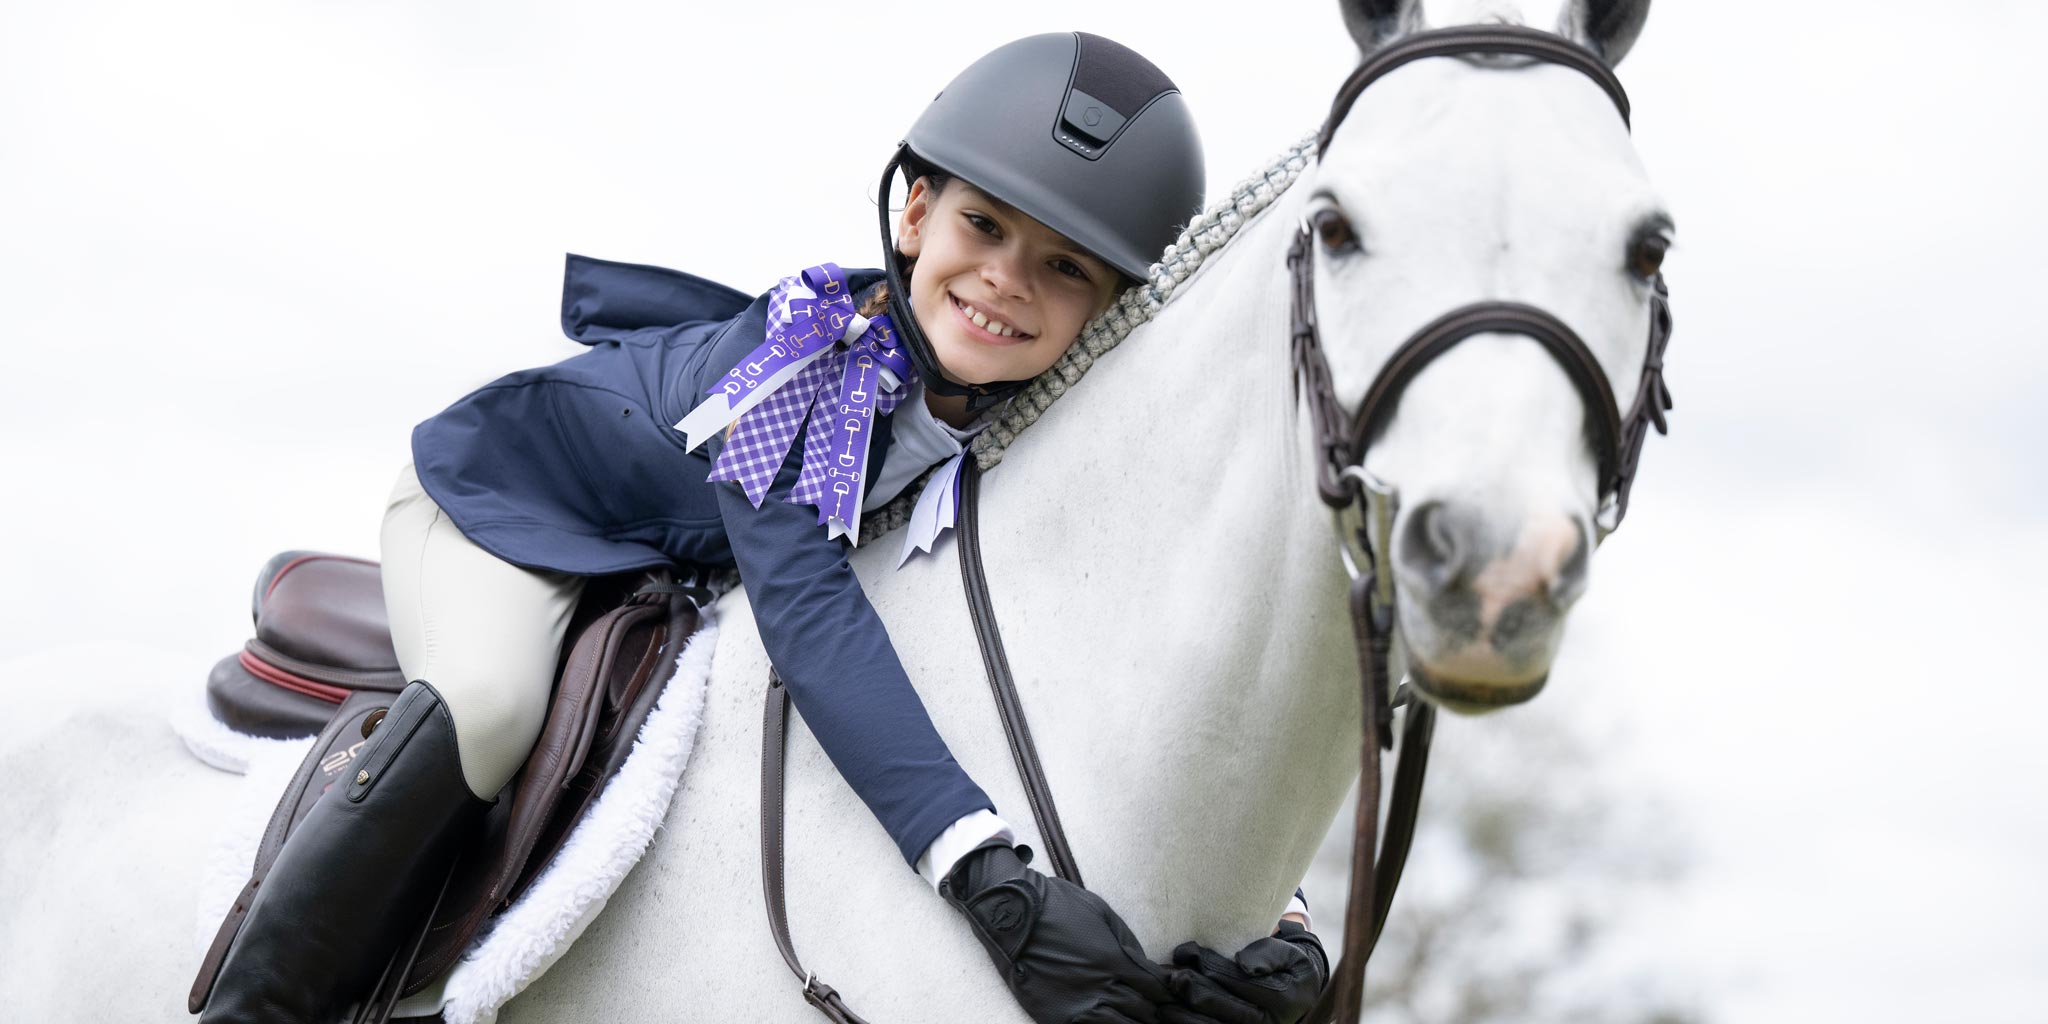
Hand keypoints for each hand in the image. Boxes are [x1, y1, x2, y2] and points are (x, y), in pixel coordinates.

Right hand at [941, 841, 1174, 1023]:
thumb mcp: (1101, 912)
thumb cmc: (1056, 905)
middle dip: (1155, 1011)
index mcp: (1115, 960)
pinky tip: (1109, 1022)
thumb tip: (1146, 965)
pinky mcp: (1057, 1018)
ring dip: (1133, 1023)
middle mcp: (1102, 987)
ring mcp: (1079, 1006)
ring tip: (1137, 1020)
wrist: (1011, 914)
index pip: (1156, 988)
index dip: (1166, 993)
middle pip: (1145, 1012)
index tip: (1167, 994)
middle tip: (1160, 1012)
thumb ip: (1127, 941)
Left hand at [1161, 920, 1329, 1023]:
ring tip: (1164, 999)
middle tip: (1170, 976)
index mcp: (1281, 999)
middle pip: (1222, 1007)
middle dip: (1193, 990)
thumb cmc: (1287, 966)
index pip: (1239, 981)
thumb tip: (1243, 964)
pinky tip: (1169, 1014)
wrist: (1298, 992)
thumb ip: (1268, 954)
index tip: (1187, 952)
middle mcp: (1267, 1023)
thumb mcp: (1289, 954)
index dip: (1211, 966)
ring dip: (1184, 1014)